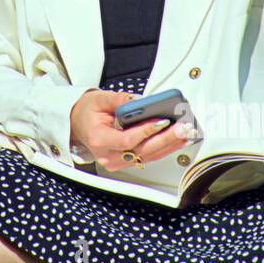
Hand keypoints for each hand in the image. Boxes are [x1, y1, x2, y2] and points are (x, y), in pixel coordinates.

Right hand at [69, 88, 191, 171]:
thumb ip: (117, 99)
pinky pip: (148, 156)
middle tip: (182, 127)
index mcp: (99, 140)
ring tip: (185, 132)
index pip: (126, 140)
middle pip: (142, 150)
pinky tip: (178, 140)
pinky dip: (164, 148)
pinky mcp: (127, 162)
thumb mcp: (98, 99)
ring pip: (149, 155)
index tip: (162, 121)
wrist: (78, 124)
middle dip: (165, 139)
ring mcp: (118, 162)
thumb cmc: (87, 112)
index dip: (146, 131)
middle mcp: (109, 156)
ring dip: (169, 144)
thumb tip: (139, 100)